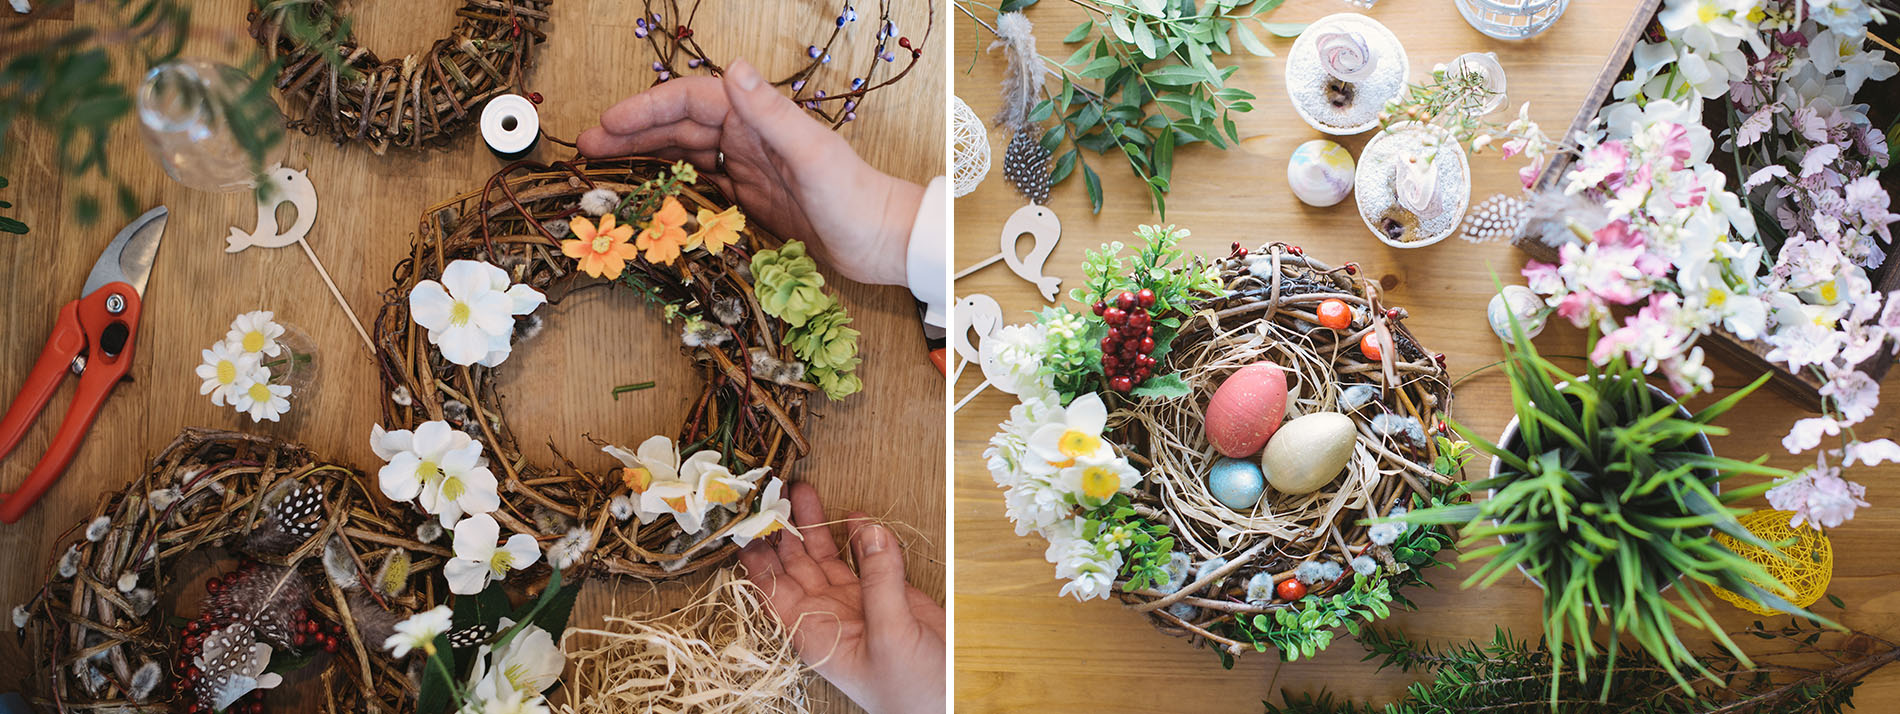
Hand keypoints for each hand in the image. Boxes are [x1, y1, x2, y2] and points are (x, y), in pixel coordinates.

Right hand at [578, 60, 923, 287]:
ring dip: (645, 160)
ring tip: (606, 172)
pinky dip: (671, 191)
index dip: (645, 109)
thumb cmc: (857, 196)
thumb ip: (771, 112)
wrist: (885, 241)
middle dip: (631, 134)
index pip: (690, 102)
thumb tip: (734, 67)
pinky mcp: (753, 201)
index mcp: (759, 119)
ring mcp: (749, 170)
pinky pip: (701, 190)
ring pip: (684, 157)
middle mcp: (750, 139)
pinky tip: (648, 201)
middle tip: (587, 148)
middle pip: (678, 128)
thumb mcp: (812, 153)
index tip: (607, 123)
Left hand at [737, 482, 945, 713]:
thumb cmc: (910, 692)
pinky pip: (867, 558)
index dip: (757, 554)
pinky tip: (854, 516)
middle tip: (773, 490)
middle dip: (783, 528)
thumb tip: (869, 531)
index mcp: (813, 633)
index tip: (747, 519)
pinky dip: (861, 536)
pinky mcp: (888, 595)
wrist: (951, 704)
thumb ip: (880, 582)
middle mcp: (827, 615)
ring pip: (825, 557)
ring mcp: (857, 603)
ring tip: (803, 491)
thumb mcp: (890, 636)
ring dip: (814, 526)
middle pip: (793, 565)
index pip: (771, 588)